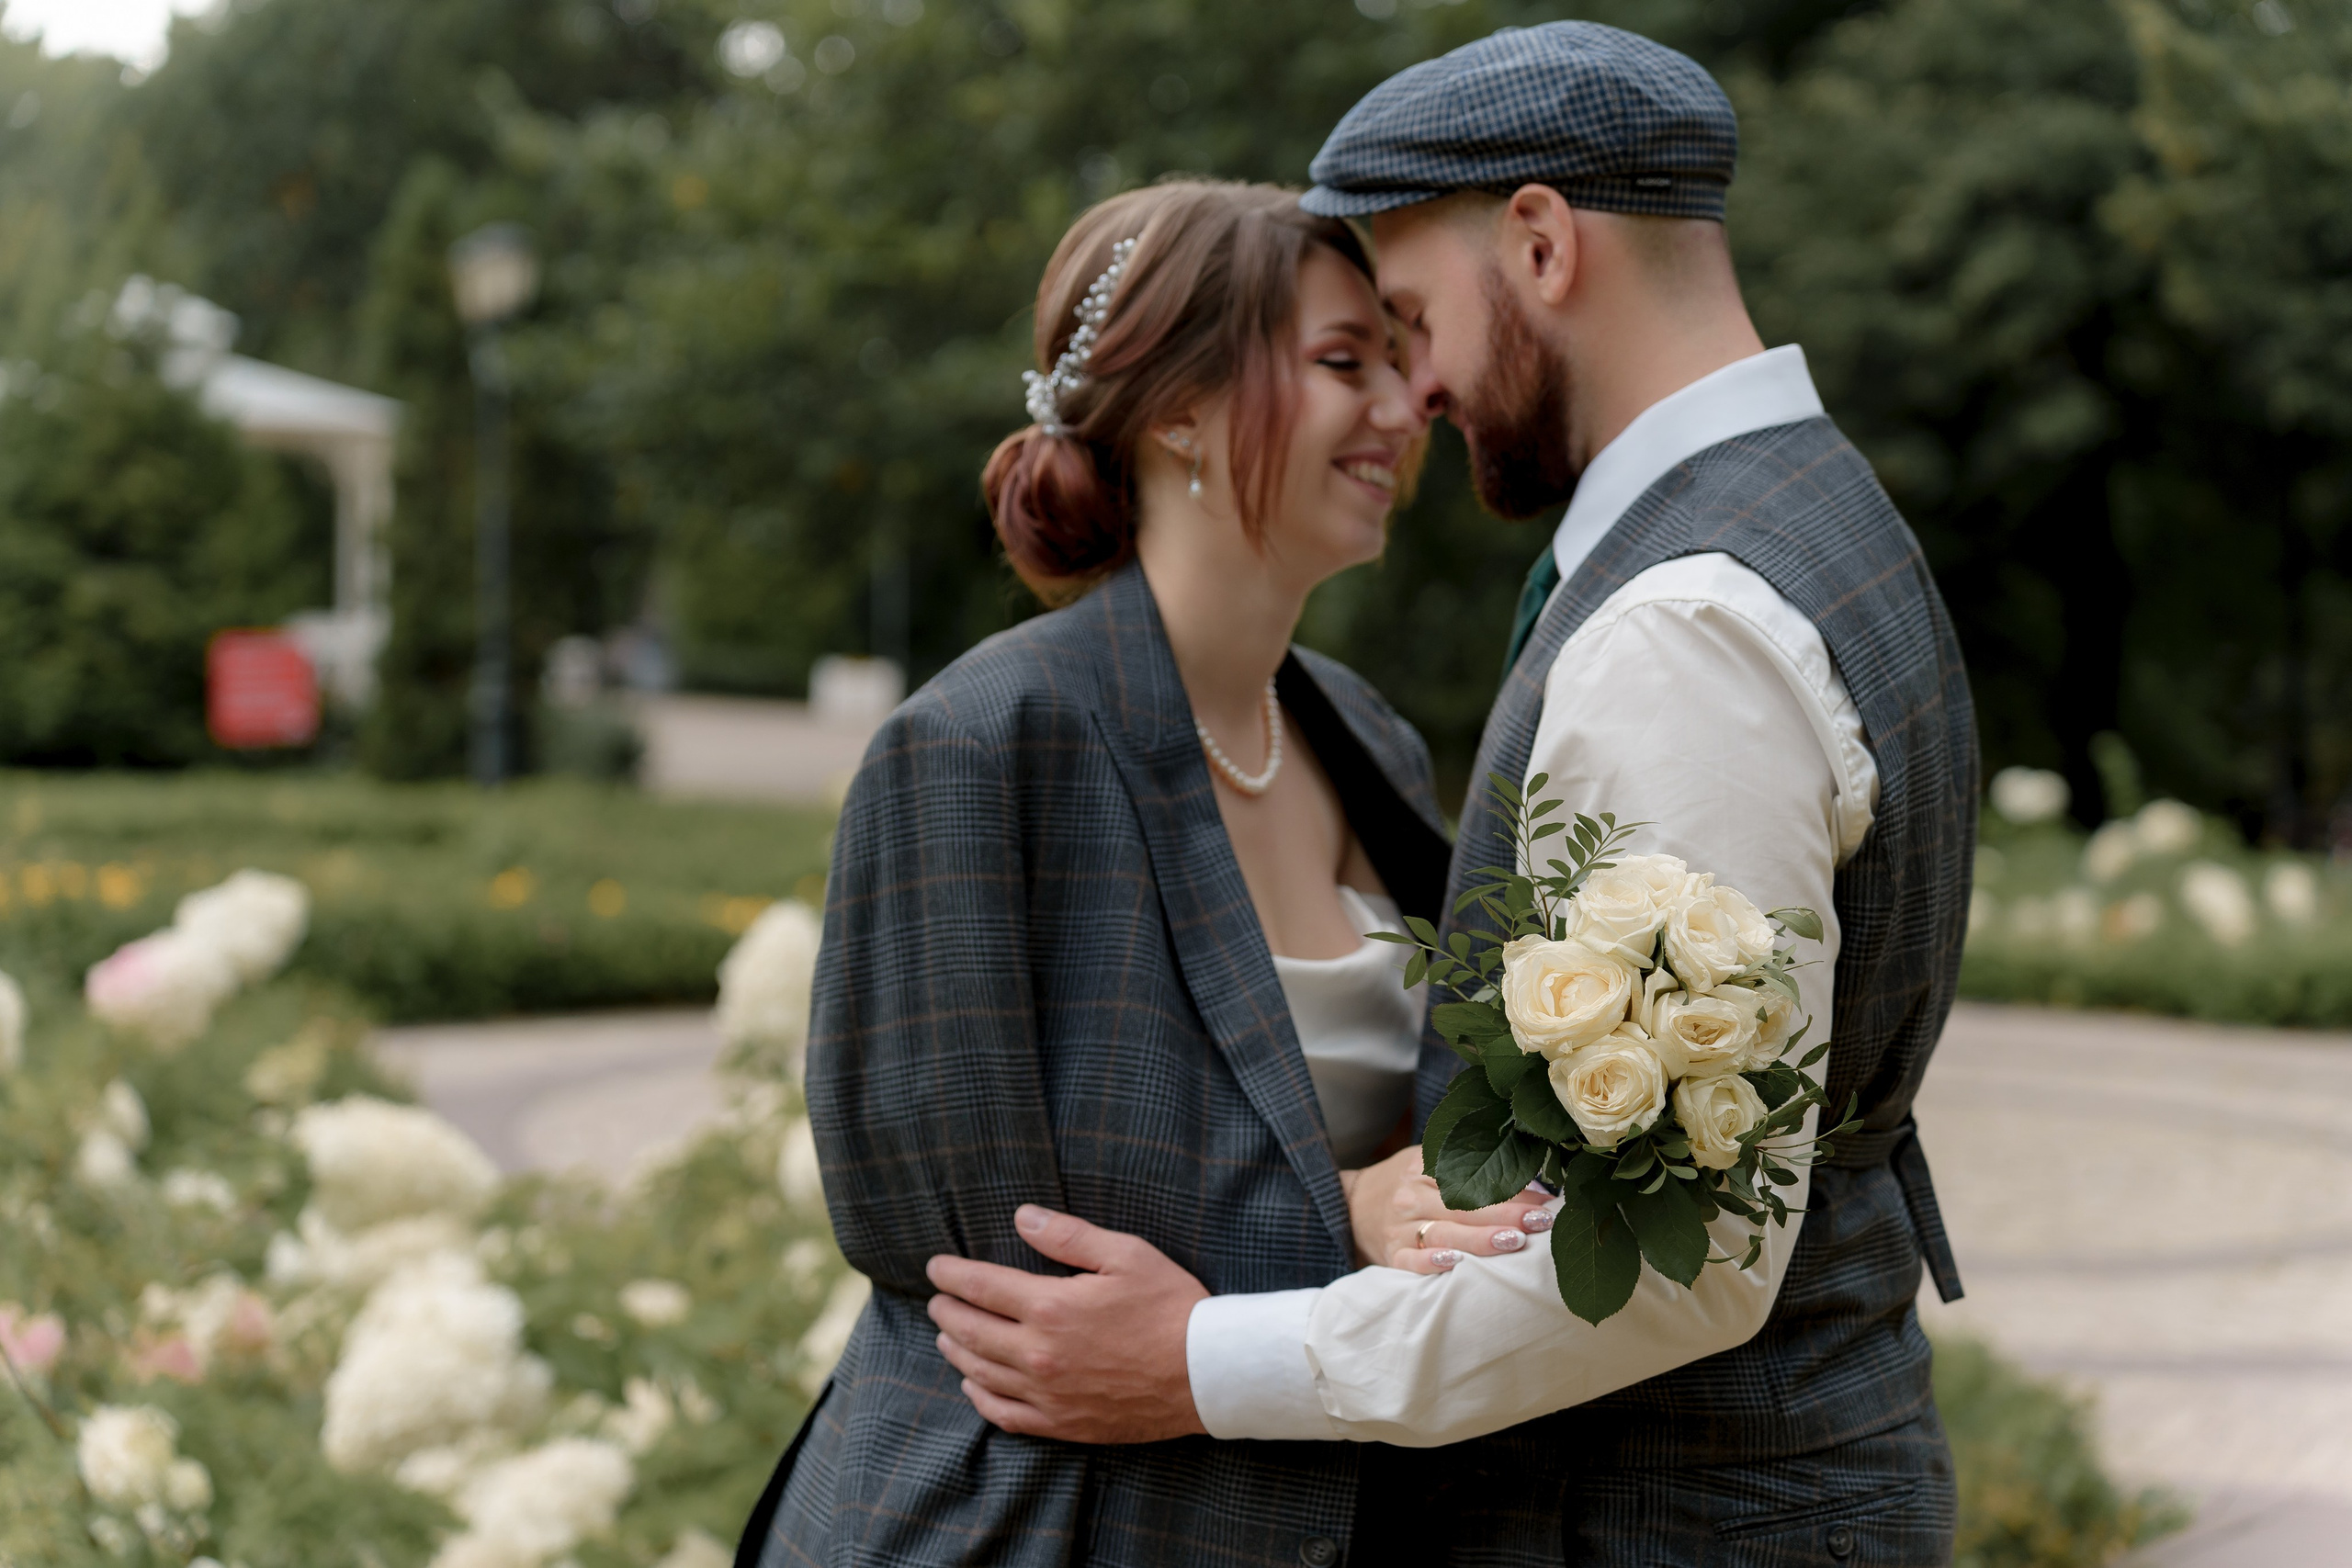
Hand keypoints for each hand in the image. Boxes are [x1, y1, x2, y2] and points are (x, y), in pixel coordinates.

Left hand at [925, 1204, 1209, 1443]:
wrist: (1206, 1372)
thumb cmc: (1171, 1306)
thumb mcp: (1125, 1254)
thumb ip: (1067, 1236)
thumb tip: (1021, 1217)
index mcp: (1050, 1307)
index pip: (981, 1287)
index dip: (952, 1275)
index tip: (935, 1267)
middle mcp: (1039, 1354)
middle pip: (971, 1331)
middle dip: (947, 1312)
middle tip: (936, 1300)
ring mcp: (1048, 1394)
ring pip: (981, 1373)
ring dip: (956, 1351)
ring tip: (946, 1337)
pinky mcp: (1063, 1422)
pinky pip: (1005, 1414)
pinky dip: (980, 1397)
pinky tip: (973, 1384)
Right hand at [1340, 1145, 1554, 1273]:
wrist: (1351, 1206)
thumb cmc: (1406, 1185)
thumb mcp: (1430, 1165)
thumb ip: (1472, 1172)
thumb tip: (1534, 1189)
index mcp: (1423, 1167)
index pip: (1470, 1175)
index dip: (1509, 1187)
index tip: (1545, 1199)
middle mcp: (1411, 1196)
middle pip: (1463, 1205)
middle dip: (1506, 1213)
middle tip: (1541, 1221)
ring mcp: (1400, 1227)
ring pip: (1444, 1233)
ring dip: (1480, 1238)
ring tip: (1513, 1241)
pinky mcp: (1392, 1255)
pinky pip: (1412, 1261)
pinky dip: (1432, 1263)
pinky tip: (1456, 1264)